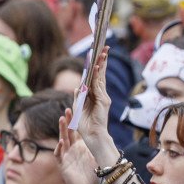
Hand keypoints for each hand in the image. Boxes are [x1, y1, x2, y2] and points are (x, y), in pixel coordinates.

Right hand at [55, 110, 98, 183]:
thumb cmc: (92, 175)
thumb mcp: (96, 158)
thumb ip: (97, 147)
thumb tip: (107, 137)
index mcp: (80, 146)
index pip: (76, 131)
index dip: (76, 121)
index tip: (77, 110)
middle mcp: (72, 149)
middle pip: (68, 132)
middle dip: (68, 121)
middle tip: (68, 109)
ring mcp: (66, 156)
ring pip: (62, 140)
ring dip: (62, 130)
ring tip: (62, 119)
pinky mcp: (62, 165)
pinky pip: (59, 155)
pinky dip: (59, 148)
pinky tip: (61, 142)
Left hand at [74, 47, 116, 162]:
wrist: (92, 136)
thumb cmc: (85, 124)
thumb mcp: (79, 107)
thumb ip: (79, 96)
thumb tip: (78, 86)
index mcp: (94, 95)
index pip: (96, 78)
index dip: (97, 66)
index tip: (98, 54)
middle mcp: (100, 94)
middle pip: (101, 74)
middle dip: (102, 61)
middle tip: (105, 47)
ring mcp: (103, 97)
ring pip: (101, 78)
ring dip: (101, 65)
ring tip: (102, 53)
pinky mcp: (103, 101)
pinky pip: (99, 86)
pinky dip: (97, 77)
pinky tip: (97, 68)